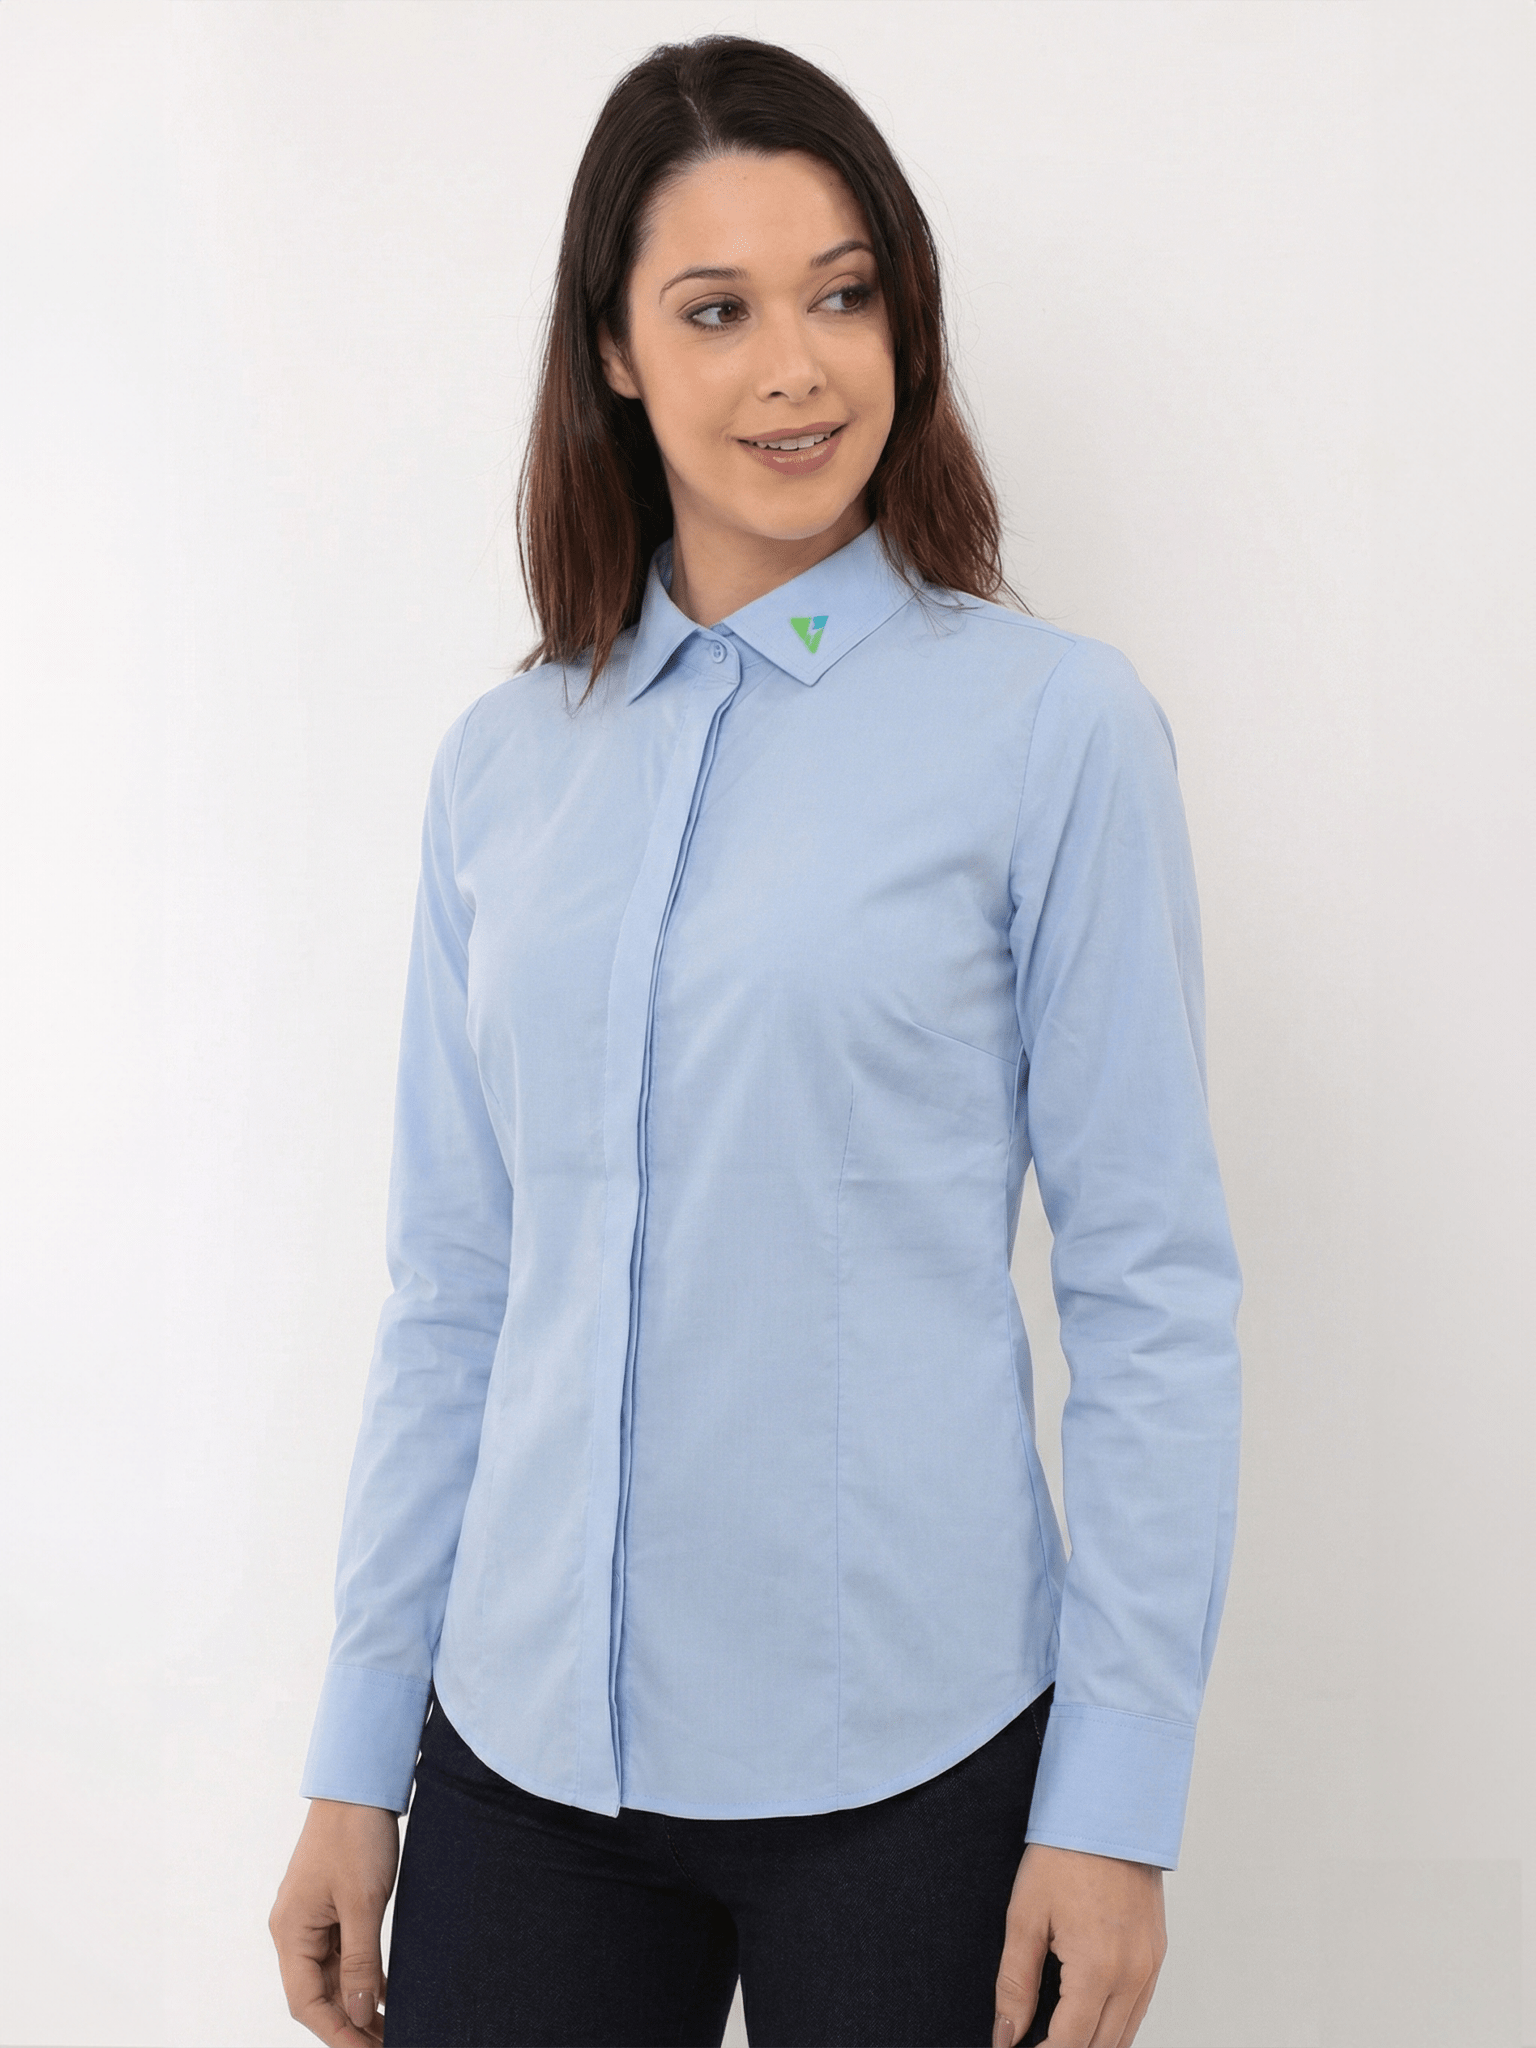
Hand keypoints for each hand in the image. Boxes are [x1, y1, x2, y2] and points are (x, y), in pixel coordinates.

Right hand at [269, 1797, 401, 2045]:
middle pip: (318, 1994)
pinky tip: (384, 1993)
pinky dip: (362, 1975)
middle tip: (387, 2041)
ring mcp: (313, 1919)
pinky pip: (342, 1954)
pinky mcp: (332, 1907)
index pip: (306, 2003)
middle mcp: (295, 1930)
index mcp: (291, 1931)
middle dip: (350, 2023)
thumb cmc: (356, 1836)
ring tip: (390, 2026)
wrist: (360, 1783)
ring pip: (332, 1976)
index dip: (336, 2034)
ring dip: (357, 2003)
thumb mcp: (363, 1903)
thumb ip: (359, 1962)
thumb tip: (357, 2015)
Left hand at [992, 1842, 1166, 2046]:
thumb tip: (1005, 2035)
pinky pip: (1139, 2009)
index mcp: (1098, 1969)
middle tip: (1033, 2042)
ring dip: (1091, 2043)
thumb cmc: (1063, 1854)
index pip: (1069, 2045)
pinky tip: (1086, 2017)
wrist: (1109, 1809)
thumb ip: (1014, 1984)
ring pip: (1124, 2036)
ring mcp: (1151, 1966)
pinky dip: (1114, 2024)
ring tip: (1054, 2037)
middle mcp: (1133, 1975)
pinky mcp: (1157, 1954)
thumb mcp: (1025, 1917)